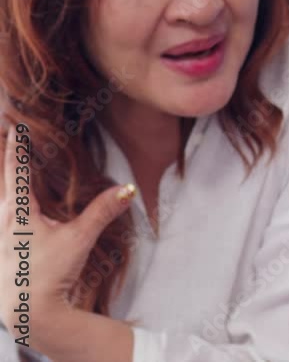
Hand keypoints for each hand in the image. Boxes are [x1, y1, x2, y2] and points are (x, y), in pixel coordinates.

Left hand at [0, 125, 135, 339]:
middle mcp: (1, 220)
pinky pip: (1, 221)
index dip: (16, 146)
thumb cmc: (46, 273)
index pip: (15, 169)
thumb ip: (102, 211)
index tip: (14, 126)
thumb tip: (126, 189)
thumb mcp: (78, 239)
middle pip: (0, 183)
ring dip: (3, 187)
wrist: (25, 312)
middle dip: (3, 163)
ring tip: (7, 174)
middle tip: (4, 139)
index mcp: (17, 211)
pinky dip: (6, 209)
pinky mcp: (1, 252)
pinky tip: (14, 216)